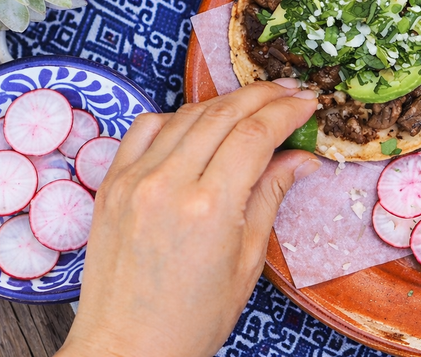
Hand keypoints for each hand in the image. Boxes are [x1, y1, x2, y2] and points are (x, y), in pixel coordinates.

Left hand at [56, 79, 320, 356]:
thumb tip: (302, 159)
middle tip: (292, 90)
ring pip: (187, 114)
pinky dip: (178, 116)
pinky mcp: (111, 183)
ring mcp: (134, 180)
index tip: (308, 103)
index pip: (256, 135)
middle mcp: (168, 184)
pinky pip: (146, 128)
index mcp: (210, 208)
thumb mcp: (247, 261)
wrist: (126, 348)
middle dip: (265, 95)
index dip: (287, 111)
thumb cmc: (191, 318)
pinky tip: (200, 122)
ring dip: (227, 102)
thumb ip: (270, 197)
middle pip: (224, 113)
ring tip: (255, 103)